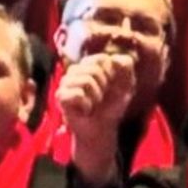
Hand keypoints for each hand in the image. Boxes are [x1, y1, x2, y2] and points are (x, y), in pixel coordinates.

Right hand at [57, 50, 136, 186]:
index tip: (111, 86)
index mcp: (89, 65)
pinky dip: (86, 104)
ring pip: (86, 80)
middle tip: (100, 98)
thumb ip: (126, 68)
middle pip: (94, 68)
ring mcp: (66, 83)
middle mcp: (75, 71)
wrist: (101, 130)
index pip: (102, 59)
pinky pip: (78, 94)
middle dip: (104, 86)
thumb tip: (117, 58)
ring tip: (93, 104)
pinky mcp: (61, 96)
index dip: (111, 74)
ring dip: (96, 96)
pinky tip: (85, 110)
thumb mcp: (126, 86)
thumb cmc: (111, 106)